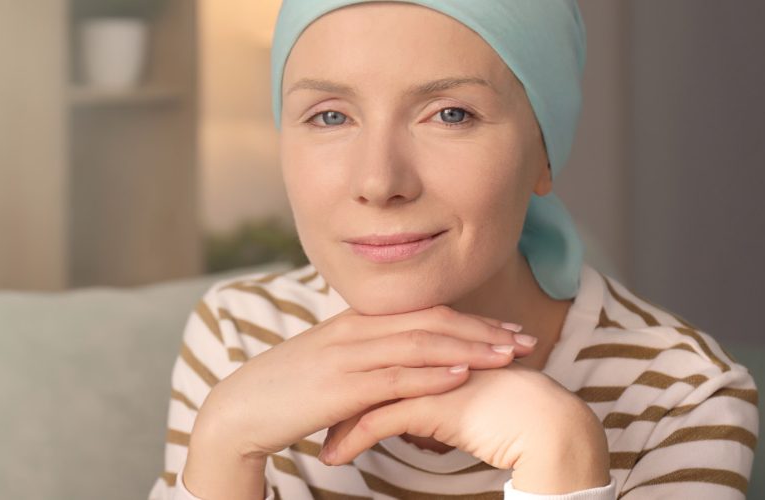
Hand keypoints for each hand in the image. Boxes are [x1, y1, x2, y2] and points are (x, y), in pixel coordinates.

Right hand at [190, 305, 534, 460]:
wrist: (241, 408)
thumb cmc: (286, 391)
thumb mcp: (330, 364)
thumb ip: (364, 356)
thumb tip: (400, 362)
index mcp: (354, 322)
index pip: (423, 311)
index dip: (469, 318)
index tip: (505, 328)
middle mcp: (354, 330)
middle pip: (430, 321)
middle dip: (481, 329)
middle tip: (524, 339)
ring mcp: (347, 356)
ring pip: (419, 344)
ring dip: (469, 348)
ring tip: (508, 355)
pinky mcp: (340, 386)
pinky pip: (394, 375)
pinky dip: (431, 373)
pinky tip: (461, 375)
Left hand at [319, 362, 610, 493]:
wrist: (546, 424)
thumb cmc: (507, 414)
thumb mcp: (458, 400)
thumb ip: (430, 396)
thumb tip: (407, 411)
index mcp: (428, 346)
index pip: (374, 358)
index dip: (349, 381)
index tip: (327, 402)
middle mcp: (422, 353)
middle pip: (362, 373)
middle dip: (333, 401)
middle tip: (309, 421)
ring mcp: (424, 374)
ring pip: (363, 396)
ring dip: (336, 425)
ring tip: (319, 448)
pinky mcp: (428, 402)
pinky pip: (376, 422)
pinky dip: (350, 442)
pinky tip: (334, 459)